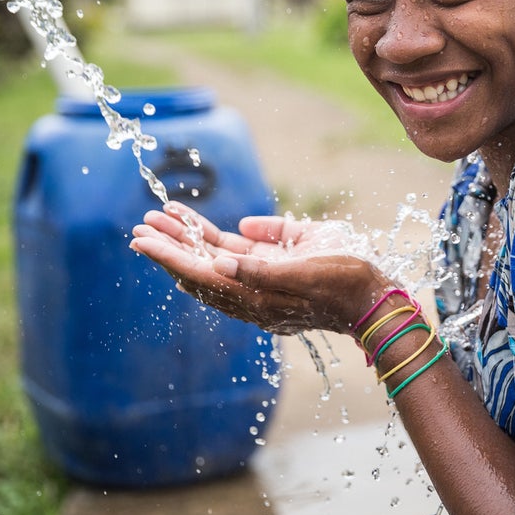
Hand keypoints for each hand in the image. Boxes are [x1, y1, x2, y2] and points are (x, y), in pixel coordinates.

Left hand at [130, 201, 385, 334]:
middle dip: (170, 244)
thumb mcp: (307, 273)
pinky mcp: (275, 267)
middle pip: (201, 266)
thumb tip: (221, 263)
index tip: (143, 241)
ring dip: (186, 238)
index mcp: (256, 296)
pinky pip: (235, 251)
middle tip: (140, 226)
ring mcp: (262, 279)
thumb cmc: (346, 283)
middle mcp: (253, 290)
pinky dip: (213, 236)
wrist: (374, 298)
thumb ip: (263, 269)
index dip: (171, 256)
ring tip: (159, 217)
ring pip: (213, 258)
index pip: (202, 274)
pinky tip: (196, 222)